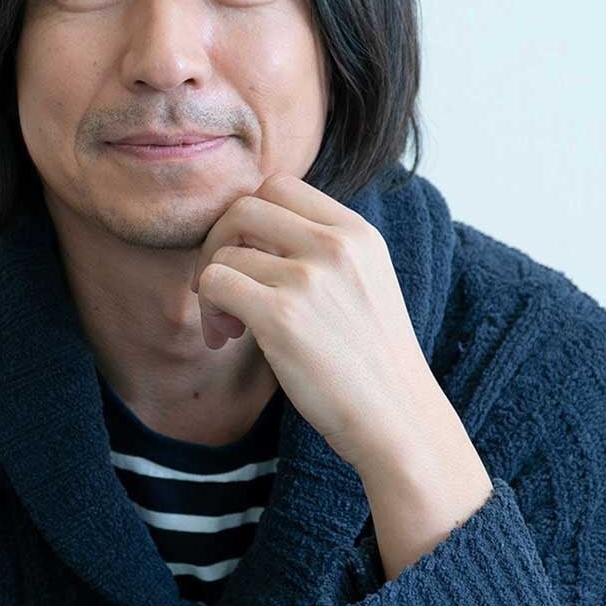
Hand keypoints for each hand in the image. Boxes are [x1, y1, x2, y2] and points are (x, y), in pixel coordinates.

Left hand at [190, 173, 439, 469]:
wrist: (397, 419)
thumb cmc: (371, 363)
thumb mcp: (364, 284)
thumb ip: (321, 251)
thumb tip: (248, 235)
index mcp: (358, 232)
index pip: (279, 186)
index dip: (249, 221)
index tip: (251, 261)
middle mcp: (336, 244)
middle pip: (244, 206)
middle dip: (219, 243)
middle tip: (223, 289)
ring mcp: (309, 278)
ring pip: (224, 250)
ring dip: (210, 285)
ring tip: (229, 326)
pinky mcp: (282, 316)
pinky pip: (214, 283)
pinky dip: (208, 309)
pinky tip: (226, 337)